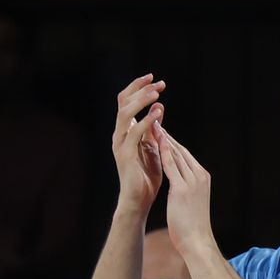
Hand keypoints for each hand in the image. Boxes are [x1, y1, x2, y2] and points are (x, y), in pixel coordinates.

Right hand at [111, 74, 166, 217]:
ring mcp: (120, 144)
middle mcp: (119, 134)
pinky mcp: (124, 155)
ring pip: (125, 115)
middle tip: (159, 84)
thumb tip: (159, 108)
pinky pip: (134, 134)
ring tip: (157, 95)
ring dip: (141, 102)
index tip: (155, 79)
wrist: (139, 199)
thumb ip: (153, 129)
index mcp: (125, 131)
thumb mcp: (153, 147)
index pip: (126, 101)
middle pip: (123, 103)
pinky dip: (146, 122)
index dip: (138, 88)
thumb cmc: (146, 176)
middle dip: (141, 90)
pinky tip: (158, 114)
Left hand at [156, 128, 215, 256]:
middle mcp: (199, 176)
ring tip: (152, 126)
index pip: (185, 155)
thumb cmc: (192, 226)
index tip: (161, 133)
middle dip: (167, 136)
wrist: (197, 241)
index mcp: (202, 178)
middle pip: (181, 151)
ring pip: (176, 154)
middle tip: (154, 122)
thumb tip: (178, 185)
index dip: (172, 143)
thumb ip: (186, 189)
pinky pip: (171, 165)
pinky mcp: (182, 188)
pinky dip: (163, 152)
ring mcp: (192, 181)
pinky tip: (154, 143)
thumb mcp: (191, 202)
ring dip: (163, 139)